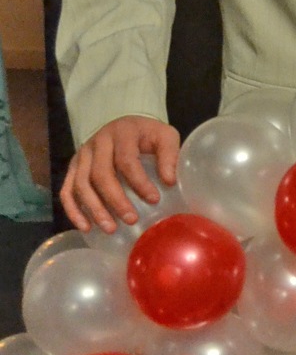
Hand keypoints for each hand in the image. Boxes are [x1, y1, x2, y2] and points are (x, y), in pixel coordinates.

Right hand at [61, 116, 180, 234]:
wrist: (125, 126)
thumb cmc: (148, 135)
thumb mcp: (165, 136)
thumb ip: (170, 155)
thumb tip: (169, 181)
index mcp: (122, 133)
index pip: (126, 160)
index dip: (139, 181)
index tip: (154, 199)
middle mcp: (97, 143)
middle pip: (100, 174)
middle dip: (115, 200)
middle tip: (131, 219)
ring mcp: (82, 155)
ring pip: (80, 184)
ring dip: (94, 209)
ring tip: (111, 229)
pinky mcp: (73, 167)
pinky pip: (67, 190)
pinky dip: (73, 210)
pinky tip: (86, 227)